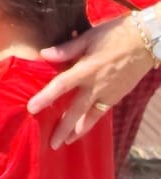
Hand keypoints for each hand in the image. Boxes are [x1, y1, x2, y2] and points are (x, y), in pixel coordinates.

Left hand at [33, 14, 155, 146]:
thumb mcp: (89, 37)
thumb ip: (66, 49)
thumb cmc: (115, 35)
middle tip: (52, 144)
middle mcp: (97, 85)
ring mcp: (109, 93)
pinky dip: (92, 122)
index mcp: (87, 69)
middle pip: (76, 110)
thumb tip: (43, 54)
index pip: (61, 86)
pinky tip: (84, 128)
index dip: (45, 97)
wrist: (146, 42)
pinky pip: (102, 112)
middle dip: (63, 128)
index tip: (31, 109)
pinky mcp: (118, 96)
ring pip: (91, 117)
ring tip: (67, 143)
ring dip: (78, 131)